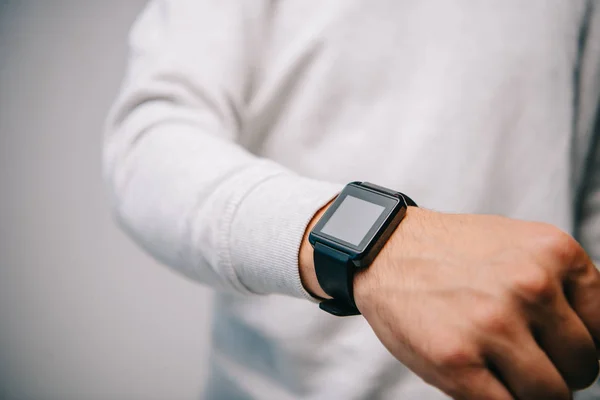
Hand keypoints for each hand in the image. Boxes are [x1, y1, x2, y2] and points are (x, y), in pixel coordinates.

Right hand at [300, 207, 599, 399]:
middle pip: (582, 365)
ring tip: (497, 366)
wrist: (385, 250)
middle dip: (557, 370)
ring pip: (549, 394)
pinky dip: (498, 399)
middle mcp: (530, 285)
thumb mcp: (519, 245)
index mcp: (555, 252)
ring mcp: (493, 324)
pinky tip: (479, 375)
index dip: (581, 346)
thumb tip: (596, 345)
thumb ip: (562, 286)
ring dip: (528, 390)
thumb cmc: (452, 253)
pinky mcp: (457, 360)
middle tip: (523, 357)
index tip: (557, 350)